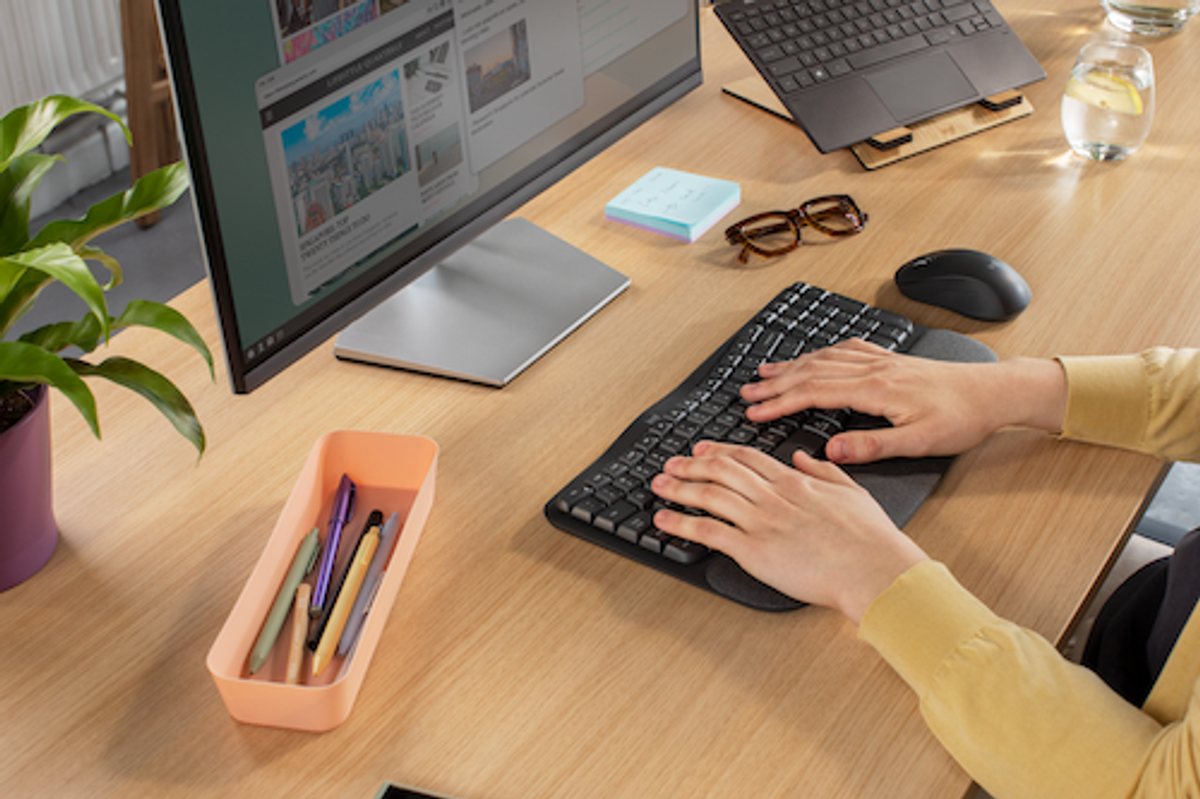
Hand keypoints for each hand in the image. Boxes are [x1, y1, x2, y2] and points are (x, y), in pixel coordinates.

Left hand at [651, 441, 927, 623]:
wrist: (875, 570)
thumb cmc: (871, 540)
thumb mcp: (852, 492)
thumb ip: (825, 471)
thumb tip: (804, 458)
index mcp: (796, 482)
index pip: (748, 459)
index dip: (720, 452)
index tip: (702, 449)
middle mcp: (773, 497)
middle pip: (722, 471)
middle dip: (691, 465)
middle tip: (671, 462)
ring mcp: (761, 522)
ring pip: (709, 495)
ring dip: (679, 487)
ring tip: (659, 484)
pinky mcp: (753, 550)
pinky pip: (708, 531)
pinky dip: (681, 523)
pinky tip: (663, 519)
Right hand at [741, 340, 1067, 463]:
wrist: (994, 392)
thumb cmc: (962, 419)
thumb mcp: (918, 442)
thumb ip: (872, 446)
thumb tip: (832, 451)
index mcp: (876, 390)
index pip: (814, 393)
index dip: (780, 402)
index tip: (754, 411)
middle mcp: (874, 369)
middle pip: (812, 371)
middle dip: (775, 382)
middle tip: (746, 391)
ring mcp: (882, 361)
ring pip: (825, 358)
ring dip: (792, 365)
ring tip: (766, 371)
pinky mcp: (892, 360)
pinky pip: (846, 350)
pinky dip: (821, 353)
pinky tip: (815, 356)